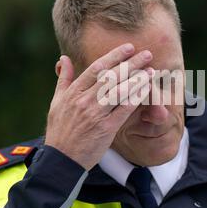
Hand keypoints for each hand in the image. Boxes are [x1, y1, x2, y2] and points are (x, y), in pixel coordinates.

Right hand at [45, 43, 152, 169]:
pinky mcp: (106, 129)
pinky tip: (146, 90)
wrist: (62, 159)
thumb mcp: (56, 102)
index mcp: (73, 92)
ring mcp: (96, 114)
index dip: (114, 56)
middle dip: (131, 64)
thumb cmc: (60, 130)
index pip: (96, 69)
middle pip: (111, 77)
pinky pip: (124, 109)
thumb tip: (64, 58)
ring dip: (137, 79)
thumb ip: (63, 79)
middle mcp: (84, 101)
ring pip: (120, 91)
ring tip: (151, 71)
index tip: (128, 48)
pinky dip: (136, 98)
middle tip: (147, 54)